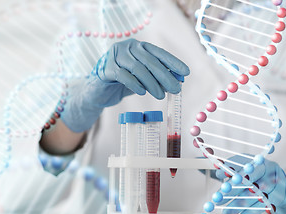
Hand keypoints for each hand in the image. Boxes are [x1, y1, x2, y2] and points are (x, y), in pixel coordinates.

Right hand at [61, 38, 189, 132]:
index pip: (159, 53)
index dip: (173, 62)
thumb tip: (178, 81)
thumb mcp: (144, 79)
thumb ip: (157, 77)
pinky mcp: (107, 68)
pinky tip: (142, 92)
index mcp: (139, 46)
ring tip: (161, 95)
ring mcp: (116, 56)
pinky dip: (134, 84)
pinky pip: (123, 75)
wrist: (99, 91)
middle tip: (176, 89)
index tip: (186, 73)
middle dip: (165, 76)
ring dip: (152, 83)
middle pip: (150, 61)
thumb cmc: (124, 83)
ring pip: (138, 68)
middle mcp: (128, 47)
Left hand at [215, 155, 285, 213]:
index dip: (230, 168)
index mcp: (258, 160)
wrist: (285, 191)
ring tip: (226, 213)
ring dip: (239, 204)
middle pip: (249, 178)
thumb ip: (233, 173)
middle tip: (218, 199)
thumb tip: (218, 172)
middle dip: (232, 189)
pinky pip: (264, 204)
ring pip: (255, 193)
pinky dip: (251, 211)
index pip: (243, 161)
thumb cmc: (259, 181)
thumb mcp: (246, 174)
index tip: (218, 175)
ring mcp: (276, 181)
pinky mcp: (280, 194)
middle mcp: (268, 167)